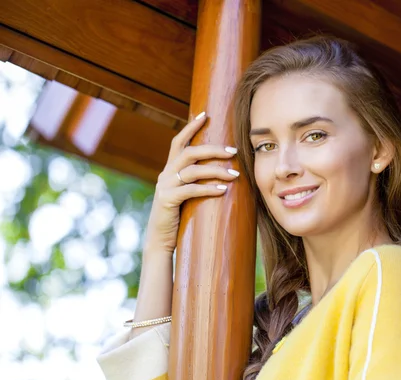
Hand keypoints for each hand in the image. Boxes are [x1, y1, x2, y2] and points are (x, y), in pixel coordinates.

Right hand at [144, 113, 239, 253]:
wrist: (160, 240)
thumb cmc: (179, 216)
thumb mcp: (186, 193)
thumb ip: (195, 180)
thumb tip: (222, 169)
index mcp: (170, 169)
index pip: (179, 141)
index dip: (191, 126)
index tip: (206, 114)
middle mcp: (165, 173)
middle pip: (189, 152)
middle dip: (213, 149)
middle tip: (234, 150)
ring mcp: (165, 186)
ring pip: (192, 170)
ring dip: (216, 170)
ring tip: (235, 174)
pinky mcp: (167, 200)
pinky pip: (190, 190)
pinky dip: (208, 188)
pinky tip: (223, 189)